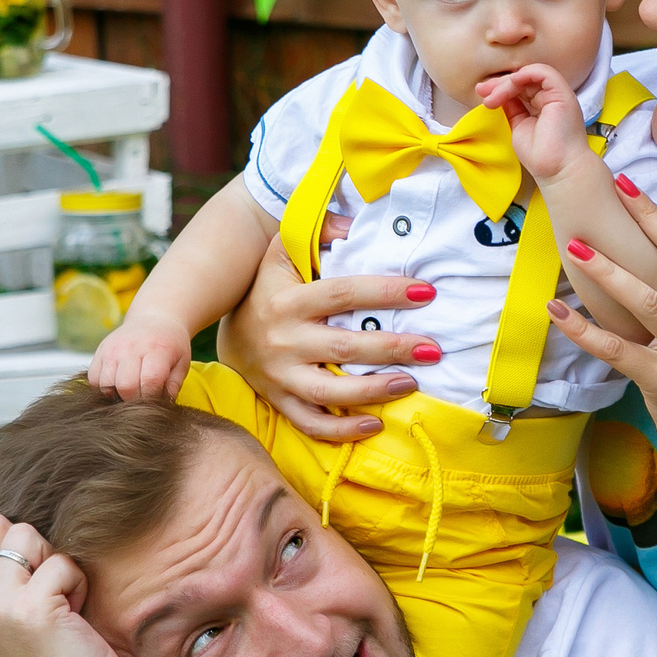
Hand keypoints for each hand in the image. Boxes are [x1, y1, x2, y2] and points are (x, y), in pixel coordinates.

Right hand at [0, 516, 133, 656]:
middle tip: (50, 591)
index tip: (34, 603)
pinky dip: (78, 584)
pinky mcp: (29, 610)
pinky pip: (62, 562)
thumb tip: (14, 547)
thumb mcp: (6, 641)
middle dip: (31, 548)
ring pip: (24, 534)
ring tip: (63, 605)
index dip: (17, 562)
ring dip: (55, 564)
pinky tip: (76, 621)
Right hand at [90, 311, 191, 401]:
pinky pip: (94, 379)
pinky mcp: (99, 351)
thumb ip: (173, 386)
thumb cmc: (170, 344)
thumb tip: (163, 405)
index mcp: (156, 350)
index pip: (149, 381)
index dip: (152, 398)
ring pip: (106, 384)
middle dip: (133, 399)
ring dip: (116, 394)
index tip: (155, 401)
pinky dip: (103, 387)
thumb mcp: (181, 363)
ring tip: (129, 391)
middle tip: (141, 398)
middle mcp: (131, 348)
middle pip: (126, 386)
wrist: (153, 319)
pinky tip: (116, 384)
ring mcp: (112, 349)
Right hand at [218, 237, 440, 442]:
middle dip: (391, 349)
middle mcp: (284, 340)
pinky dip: (342, 431)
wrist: (223, 331)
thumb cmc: (267, 288)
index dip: (385, 292)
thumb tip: (354, 224)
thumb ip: (316, 233)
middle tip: (432, 348)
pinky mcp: (279, 401)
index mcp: (288, 301)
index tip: (425, 293)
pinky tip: (375, 425)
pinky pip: (311, 424)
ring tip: (411, 384)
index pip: (343, 293)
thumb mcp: (281, 253)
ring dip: (373, 392)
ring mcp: (281, 376)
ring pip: (329, 392)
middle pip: (343, 348)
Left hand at [476, 62, 596, 185]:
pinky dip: (526, 74)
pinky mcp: (562, 94)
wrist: (557, 170)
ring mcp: (558, 95)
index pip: (521, 87)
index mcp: (543, 105)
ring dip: (508, 83)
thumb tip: (496, 94)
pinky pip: (544, 73)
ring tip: (493, 97)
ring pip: (530, 75)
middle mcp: (552, 98)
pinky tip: (512, 83)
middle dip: (500, 83)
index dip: (501, 88)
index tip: (483, 96)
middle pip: (523, 80)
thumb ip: (512, 108)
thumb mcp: (519, 126)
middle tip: (481, 91)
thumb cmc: (541, 156)